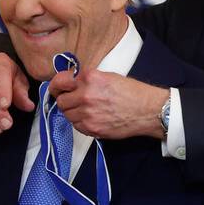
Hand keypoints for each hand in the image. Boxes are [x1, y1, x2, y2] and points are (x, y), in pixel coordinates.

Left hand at [49, 69, 168, 139]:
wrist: (147, 110)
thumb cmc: (131, 92)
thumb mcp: (107, 76)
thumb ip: (87, 80)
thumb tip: (71, 84)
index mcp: (89, 78)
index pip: (60, 82)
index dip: (56, 86)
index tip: (57, 89)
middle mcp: (86, 95)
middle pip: (61, 101)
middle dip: (65, 101)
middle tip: (73, 102)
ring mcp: (88, 113)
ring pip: (67, 115)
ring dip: (73, 113)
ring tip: (86, 111)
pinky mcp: (92, 128)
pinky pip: (77, 126)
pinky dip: (81, 123)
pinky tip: (92, 118)